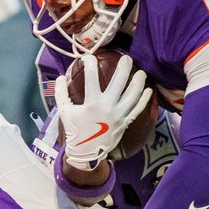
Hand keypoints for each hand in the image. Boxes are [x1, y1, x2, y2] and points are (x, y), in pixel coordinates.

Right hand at [54, 53, 151, 169]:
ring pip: (133, 95)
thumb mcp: (64, 111)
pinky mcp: (125, 122)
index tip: (89, 57)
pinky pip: (138, 109)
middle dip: (124, 68)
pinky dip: (144, 99)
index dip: (90, 64)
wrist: (86, 152)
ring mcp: (118, 115)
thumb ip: (61, 93)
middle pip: (119, 83)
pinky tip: (148, 90)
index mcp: (91, 103)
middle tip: (127, 57)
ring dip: (139, 82)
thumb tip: (60, 77)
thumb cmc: (75, 130)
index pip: (91, 78)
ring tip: (142, 72)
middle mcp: (107, 107)